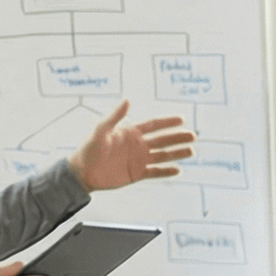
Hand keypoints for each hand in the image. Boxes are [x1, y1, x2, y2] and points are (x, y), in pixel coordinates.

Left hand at [67, 101, 194, 190]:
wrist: (82, 172)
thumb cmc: (89, 149)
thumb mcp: (100, 130)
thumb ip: (114, 117)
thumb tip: (126, 100)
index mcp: (130, 133)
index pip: (153, 125)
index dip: (167, 122)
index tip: (181, 120)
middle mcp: (137, 145)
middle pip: (162, 140)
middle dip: (177, 138)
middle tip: (192, 136)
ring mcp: (138, 160)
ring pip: (162, 156)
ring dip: (176, 153)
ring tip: (190, 151)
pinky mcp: (136, 174)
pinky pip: (154, 172)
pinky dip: (166, 171)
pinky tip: (177, 170)